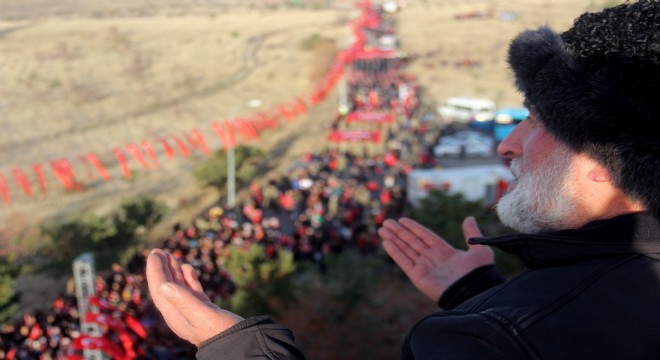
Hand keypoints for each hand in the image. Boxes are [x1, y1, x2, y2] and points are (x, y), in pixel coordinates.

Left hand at [146, 249, 243, 345]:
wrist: (238, 343)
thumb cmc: (221, 330)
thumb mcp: (202, 314)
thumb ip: (183, 300)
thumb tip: (163, 286)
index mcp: (175, 314)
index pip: (161, 289)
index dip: (156, 270)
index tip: (155, 254)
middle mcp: (180, 313)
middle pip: (166, 287)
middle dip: (161, 269)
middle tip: (158, 251)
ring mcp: (192, 311)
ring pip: (178, 288)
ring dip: (173, 272)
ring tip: (171, 256)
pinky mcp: (204, 310)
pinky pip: (191, 291)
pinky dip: (188, 279)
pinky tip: (188, 268)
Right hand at [378, 216, 493, 301]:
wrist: (474, 292)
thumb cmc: (479, 274)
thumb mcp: (479, 250)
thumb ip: (472, 234)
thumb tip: (469, 218)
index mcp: (444, 252)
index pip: (425, 236)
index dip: (414, 228)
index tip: (402, 220)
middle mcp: (432, 259)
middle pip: (412, 241)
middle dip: (399, 232)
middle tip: (387, 222)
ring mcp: (424, 267)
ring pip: (405, 249)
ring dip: (393, 239)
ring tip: (382, 229)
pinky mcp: (418, 276)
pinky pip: (403, 261)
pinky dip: (394, 252)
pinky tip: (386, 242)